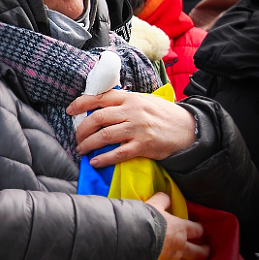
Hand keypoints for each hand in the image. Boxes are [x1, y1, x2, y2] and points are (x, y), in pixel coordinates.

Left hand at [67, 90, 196, 167]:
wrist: (189, 129)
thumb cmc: (163, 114)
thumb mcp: (143, 100)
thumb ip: (123, 102)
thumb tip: (98, 105)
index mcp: (130, 98)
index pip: (100, 97)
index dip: (81, 103)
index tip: (70, 111)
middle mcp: (132, 111)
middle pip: (98, 118)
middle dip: (82, 129)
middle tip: (75, 137)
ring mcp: (138, 129)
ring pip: (105, 136)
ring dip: (88, 144)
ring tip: (81, 149)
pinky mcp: (144, 146)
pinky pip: (119, 153)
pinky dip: (104, 158)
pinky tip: (95, 162)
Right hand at [148, 192, 208, 259]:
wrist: (132, 240)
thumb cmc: (144, 220)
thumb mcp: (153, 205)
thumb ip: (161, 200)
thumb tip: (166, 198)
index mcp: (179, 228)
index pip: (196, 230)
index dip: (199, 229)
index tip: (200, 230)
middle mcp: (180, 246)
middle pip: (199, 252)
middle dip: (204, 251)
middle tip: (206, 249)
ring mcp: (172, 259)